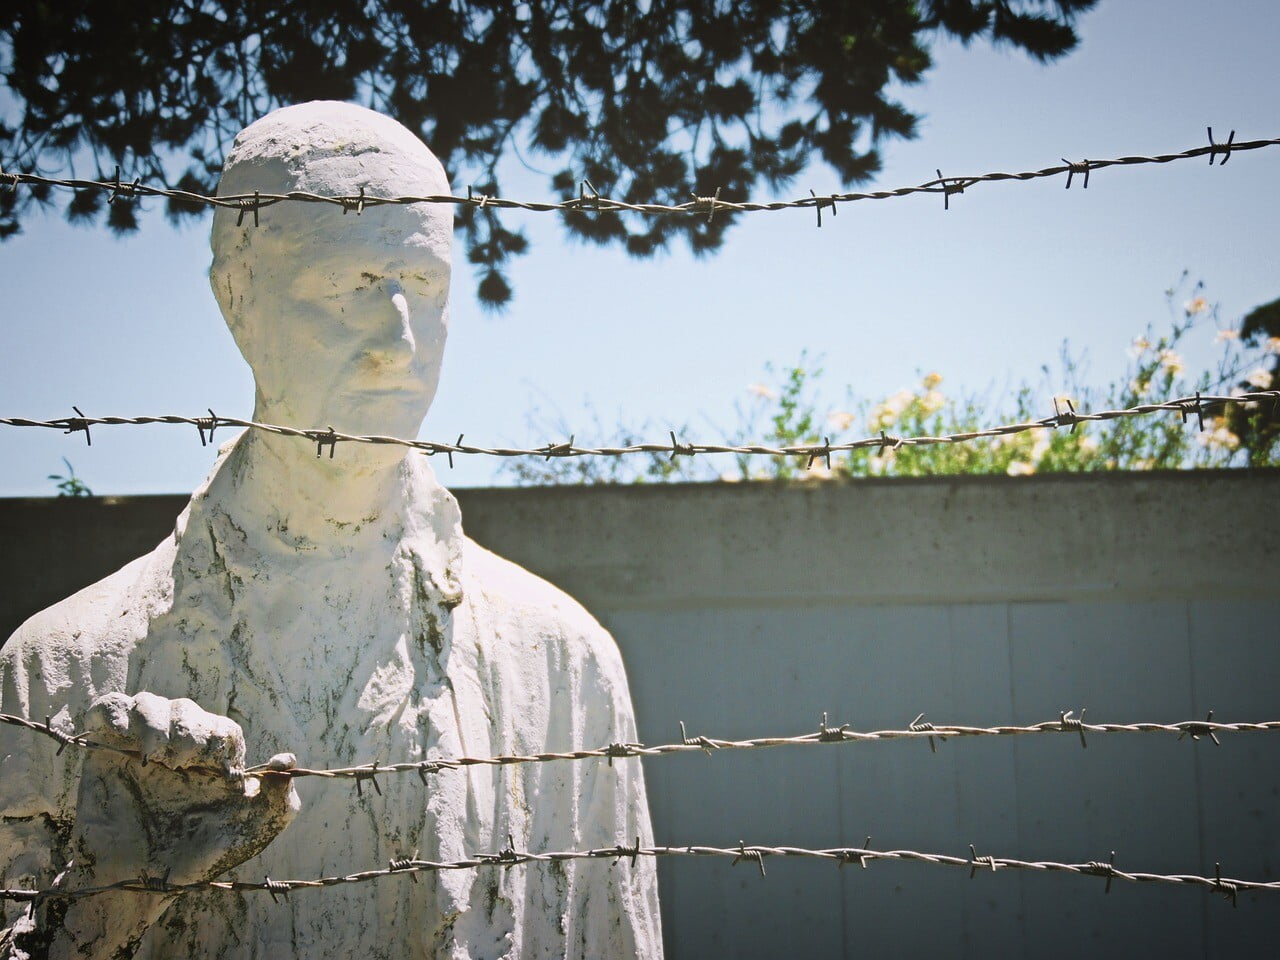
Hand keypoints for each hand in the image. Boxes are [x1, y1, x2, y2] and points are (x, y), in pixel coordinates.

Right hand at [46, 692, 298, 959]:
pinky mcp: (104, 753)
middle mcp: (177, 751)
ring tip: (159, 757)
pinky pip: (109, 710)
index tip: (216, 769)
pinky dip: (117, 713)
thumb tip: (287, 759)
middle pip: (185, 710)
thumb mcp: (250, 834)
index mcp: (212, 765)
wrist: (138, 886)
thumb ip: (279, 800)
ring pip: (148, 703)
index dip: (219, 739)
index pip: (221, 729)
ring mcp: (140, 750)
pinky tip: (127, 740)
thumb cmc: (197, 862)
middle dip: (190, 730)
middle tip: (183, 762)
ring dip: (156, 721)